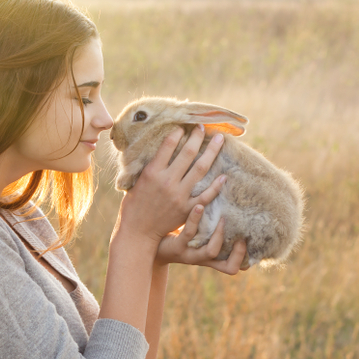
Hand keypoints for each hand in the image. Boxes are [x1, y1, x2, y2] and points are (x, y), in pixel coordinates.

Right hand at [116, 125, 225, 244]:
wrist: (138, 232)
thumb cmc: (134, 206)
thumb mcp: (136, 181)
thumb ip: (150, 167)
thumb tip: (160, 151)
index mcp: (152, 172)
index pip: (167, 146)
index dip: (178, 133)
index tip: (184, 126)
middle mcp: (167, 181)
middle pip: (187, 153)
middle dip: (197, 137)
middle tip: (204, 127)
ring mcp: (178, 195)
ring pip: (200, 169)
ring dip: (211, 152)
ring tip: (219, 140)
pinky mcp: (186, 209)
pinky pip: (205, 195)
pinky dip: (216, 185)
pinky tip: (224, 175)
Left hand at [156, 204, 247, 274]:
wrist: (145, 241)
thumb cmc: (173, 233)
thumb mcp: (194, 233)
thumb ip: (208, 224)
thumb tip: (226, 202)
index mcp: (208, 258)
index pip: (232, 268)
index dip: (244, 259)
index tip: (248, 238)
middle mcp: (201, 259)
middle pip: (229, 268)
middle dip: (239, 252)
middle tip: (243, 234)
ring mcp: (189, 255)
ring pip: (212, 251)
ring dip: (220, 234)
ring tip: (223, 217)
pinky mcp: (176, 247)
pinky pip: (190, 234)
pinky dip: (196, 219)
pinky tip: (198, 205)